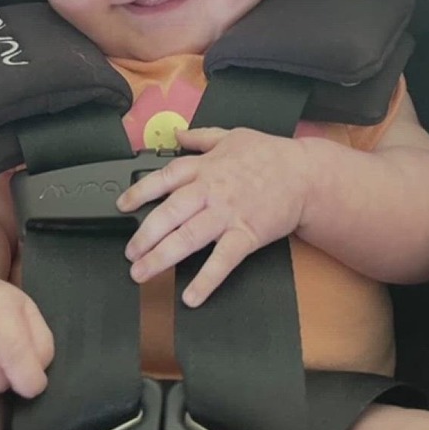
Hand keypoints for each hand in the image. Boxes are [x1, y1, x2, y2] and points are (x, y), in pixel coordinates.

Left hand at [117, 127, 307, 306]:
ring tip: (142, 273)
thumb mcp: (232, 136)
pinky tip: (190, 296)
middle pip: (170, 212)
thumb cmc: (269, 155)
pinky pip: (223, 260)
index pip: (164, 178)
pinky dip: (206, 279)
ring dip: (162, 257)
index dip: (140, 191)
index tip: (123, 206)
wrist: (305, 175)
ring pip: (188, 237)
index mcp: (205, 167)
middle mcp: (211, 190)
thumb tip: (176, 133)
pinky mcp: (247, 234)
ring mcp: (228, 214)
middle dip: (145, 234)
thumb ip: (200, 137)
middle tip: (129, 253)